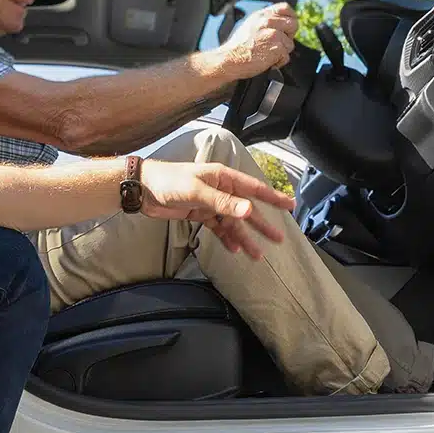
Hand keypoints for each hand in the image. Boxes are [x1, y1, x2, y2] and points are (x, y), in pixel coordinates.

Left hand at [140, 160, 291, 258]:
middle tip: (278, 239)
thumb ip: (223, 202)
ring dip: (244, 237)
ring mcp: (210, 202)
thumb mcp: (197, 191)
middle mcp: (220, 189)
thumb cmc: (169, 181)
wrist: (143, 189)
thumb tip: (249, 209)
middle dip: (261, 224)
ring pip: (232, 222)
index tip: (290, 205)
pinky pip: (218, 227)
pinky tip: (234, 249)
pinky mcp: (200, 213)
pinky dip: (226, 238)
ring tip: (257, 255)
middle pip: (246, 208)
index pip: (253, 188)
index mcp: (223, 177)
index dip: (273, 197)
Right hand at [218, 3, 298, 78]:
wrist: (229, 60)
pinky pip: (286, 56)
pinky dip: (278, 62)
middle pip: (293, 24)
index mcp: (261, 15)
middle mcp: (267, 22)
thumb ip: (265, 22)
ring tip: (267, 54)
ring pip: (290, 43)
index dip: (290, 18)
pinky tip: (266, 61)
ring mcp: (273, 34)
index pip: (285, 8)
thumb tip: (280, 25)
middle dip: (288, 36)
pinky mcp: (276, 47)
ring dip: (281, 52)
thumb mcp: (249, 26)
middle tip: (276, 44)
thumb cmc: (237, 48)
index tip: (287, 28)